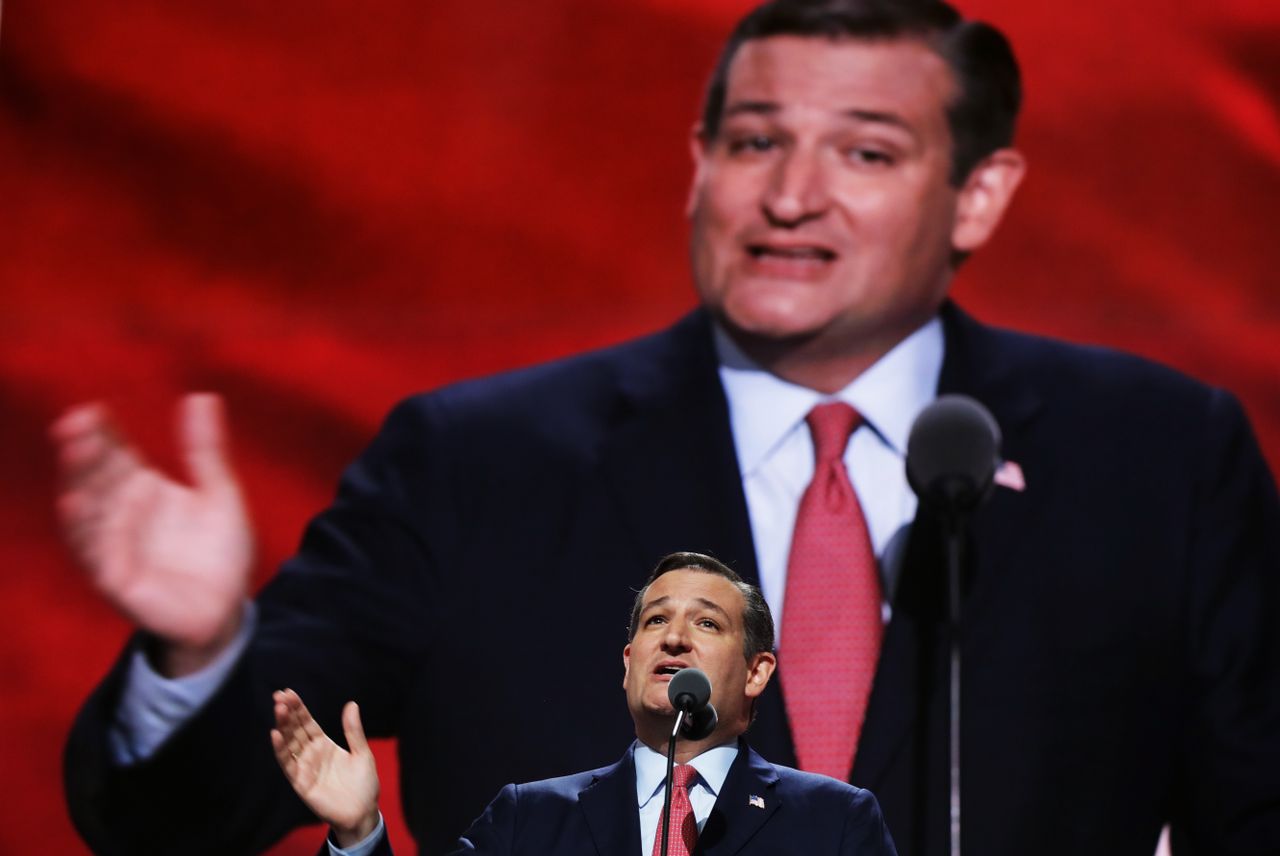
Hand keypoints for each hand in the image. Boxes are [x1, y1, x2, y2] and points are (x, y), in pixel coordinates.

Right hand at [51, 393, 253, 673]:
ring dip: (77, 481)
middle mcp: (121, 513)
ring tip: (75, 451)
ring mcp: (114, 545)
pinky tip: (75, 502)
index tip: (93, 410)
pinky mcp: (116, 578)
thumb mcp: (220, 493)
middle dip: (84, 451)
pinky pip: (92, 553)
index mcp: (142, 488)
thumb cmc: (219, 551)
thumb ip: (207, 450)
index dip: (102, 432)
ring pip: (86, 511)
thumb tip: (203, 396)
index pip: (115, 454)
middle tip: (76, 424)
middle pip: (95, 476)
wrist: (227, 608)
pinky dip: (83, 529)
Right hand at [271, 689, 380, 846]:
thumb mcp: (362, 753)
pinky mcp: (301, 783)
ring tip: (278, 709)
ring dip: (283, 727)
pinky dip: (281, 750)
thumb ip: (354, 730)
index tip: (288, 693)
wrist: (363, 812)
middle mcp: (311, 754)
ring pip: (290, 744)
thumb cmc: (364, 784)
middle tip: (280, 696)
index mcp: (324, 745)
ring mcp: (305, 768)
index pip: (307, 723)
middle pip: (296, 730)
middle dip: (287, 713)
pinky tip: (275, 735)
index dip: (298, 709)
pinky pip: (288, 764)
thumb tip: (351, 704)